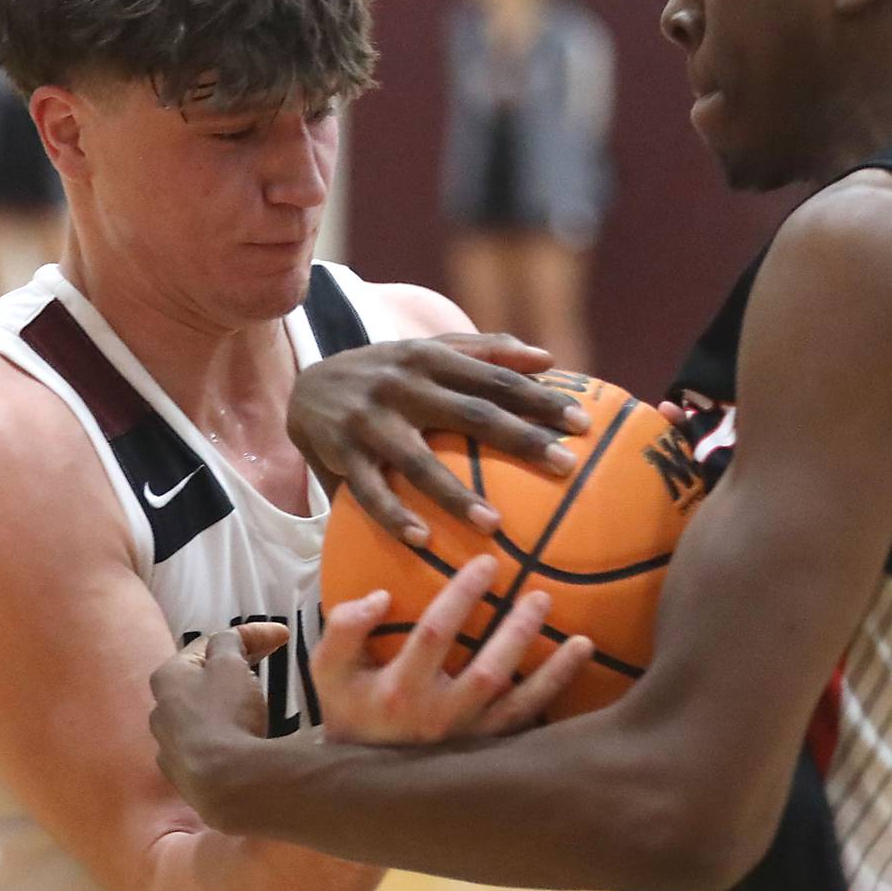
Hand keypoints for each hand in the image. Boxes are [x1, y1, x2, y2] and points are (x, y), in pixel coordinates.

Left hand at [149, 623, 288, 818]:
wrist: (226, 783)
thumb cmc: (226, 713)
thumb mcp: (231, 664)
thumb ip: (229, 642)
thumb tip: (227, 641)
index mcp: (168, 676)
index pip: (209, 643)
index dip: (249, 635)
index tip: (283, 636)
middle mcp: (160, 710)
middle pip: (202, 678)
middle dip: (235, 668)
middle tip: (267, 665)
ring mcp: (169, 747)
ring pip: (202, 714)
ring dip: (226, 703)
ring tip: (254, 705)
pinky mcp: (183, 777)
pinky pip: (206, 745)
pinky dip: (224, 735)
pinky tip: (240, 739)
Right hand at [287, 334, 590, 544]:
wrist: (308, 384)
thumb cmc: (391, 373)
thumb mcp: (431, 351)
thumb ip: (487, 350)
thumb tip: (549, 360)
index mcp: (433, 358)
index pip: (497, 378)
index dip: (540, 399)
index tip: (583, 423)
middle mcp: (404, 384)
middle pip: (472, 413)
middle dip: (521, 439)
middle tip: (566, 467)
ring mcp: (371, 420)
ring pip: (419, 460)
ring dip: (456, 494)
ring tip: (495, 524)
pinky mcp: (342, 452)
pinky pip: (369, 491)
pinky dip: (394, 515)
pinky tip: (422, 540)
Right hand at [313, 554, 594, 743]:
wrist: (360, 784)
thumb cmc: (350, 710)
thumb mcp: (329, 670)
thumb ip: (344, 628)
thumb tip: (379, 596)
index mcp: (398, 692)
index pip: (434, 634)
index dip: (461, 595)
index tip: (486, 562)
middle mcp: (436, 719)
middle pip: (487, 671)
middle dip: (516, 632)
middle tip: (540, 594)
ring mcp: (466, 742)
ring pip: (516, 704)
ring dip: (551, 671)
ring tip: (580, 638)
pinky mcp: (485, 753)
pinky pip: (526, 724)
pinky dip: (555, 694)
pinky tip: (579, 661)